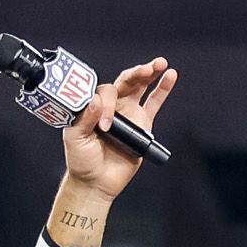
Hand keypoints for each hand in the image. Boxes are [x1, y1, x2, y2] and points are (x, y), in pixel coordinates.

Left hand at [59, 58, 177, 202]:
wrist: (96, 182)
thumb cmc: (81, 161)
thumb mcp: (75, 139)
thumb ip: (83, 119)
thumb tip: (95, 100)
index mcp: (93, 105)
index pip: (105, 92)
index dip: (107, 103)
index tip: (105, 124)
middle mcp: (111, 105)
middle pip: (125, 81)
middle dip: (136, 72)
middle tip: (146, 69)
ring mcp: (128, 113)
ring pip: (140, 87)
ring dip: (150, 73)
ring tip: (160, 64)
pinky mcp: (141, 125)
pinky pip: (154, 103)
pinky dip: (163, 89)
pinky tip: (170, 75)